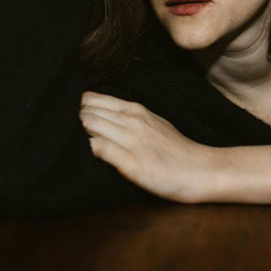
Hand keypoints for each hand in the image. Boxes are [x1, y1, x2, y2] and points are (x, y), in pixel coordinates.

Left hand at [79, 91, 214, 202]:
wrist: (202, 171)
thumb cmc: (175, 150)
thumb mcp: (152, 123)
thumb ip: (126, 118)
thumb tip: (98, 116)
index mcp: (134, 110)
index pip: (92, 99)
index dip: (78, 110)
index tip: (72, 121)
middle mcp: (131, 121)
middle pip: (85, 111)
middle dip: (73, 122)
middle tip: (69, 135)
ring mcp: (131, 141)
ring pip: (89, 125)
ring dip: (77, 135)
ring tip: (74, 146)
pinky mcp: (131, 163)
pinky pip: (98, 148)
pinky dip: (88, 150)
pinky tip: (86, 158)